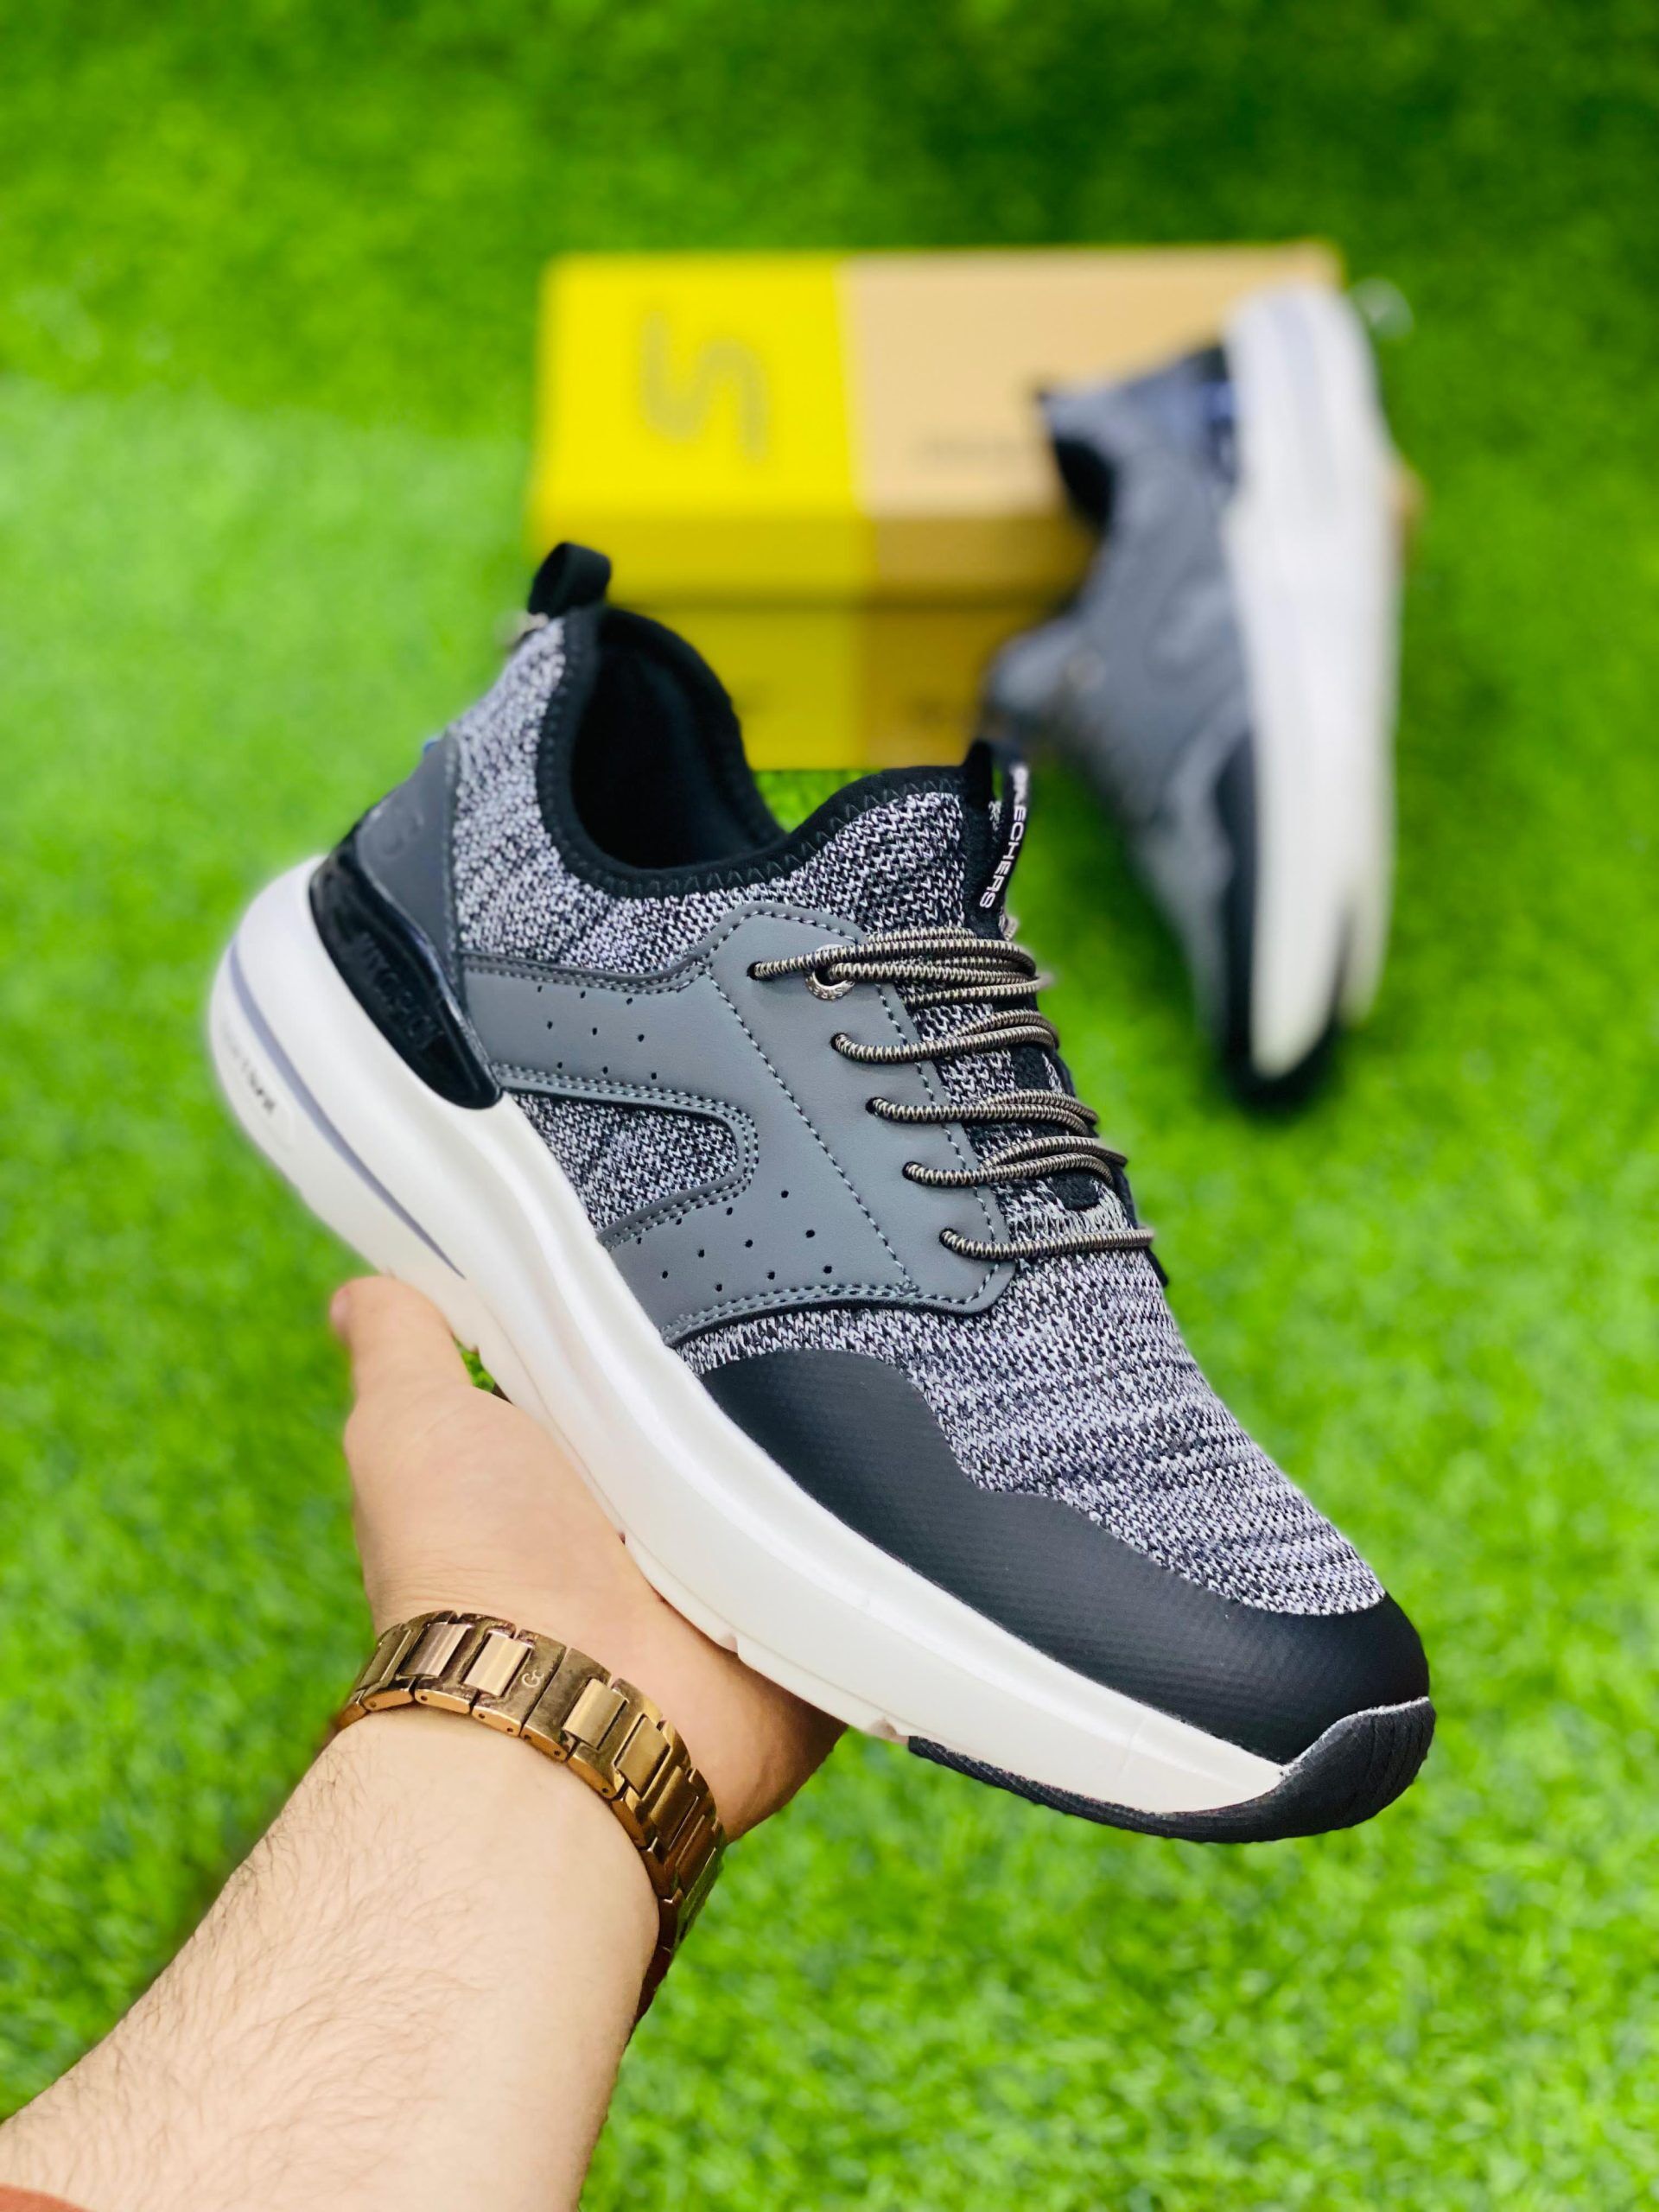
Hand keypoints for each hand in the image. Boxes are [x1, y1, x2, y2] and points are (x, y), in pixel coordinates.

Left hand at [332, 1275, 840, 1836]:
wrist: (567, 1709)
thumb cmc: (472, 1567)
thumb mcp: (411, 1427)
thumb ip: (402, 1350)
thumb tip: (363, 1289)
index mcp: (561, 1479)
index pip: (618, 1377)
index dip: (641, 1322)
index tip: (683, 1245)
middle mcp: (641, 1533)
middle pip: (717, 1425)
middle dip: (745, 1376)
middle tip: (782, 1299)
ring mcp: (726, 1588)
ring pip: (796, 1488)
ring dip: (813, 1450)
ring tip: (860, 1364)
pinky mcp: (798, 1634)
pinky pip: (859, 1566)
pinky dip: (868, 1531)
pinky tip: (896, 1462)